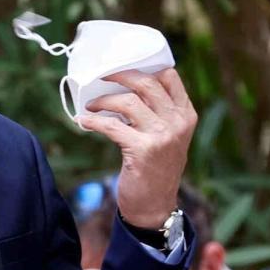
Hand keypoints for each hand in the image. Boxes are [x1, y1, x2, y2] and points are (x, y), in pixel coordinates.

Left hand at [77, 68, 196, 228]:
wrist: (154, 205)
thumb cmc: (156, 168)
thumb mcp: (168, 137)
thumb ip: (157, 112)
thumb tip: (123, 85)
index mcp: (186, 115)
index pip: (169, 76)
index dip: (144, 65)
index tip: (123, 63)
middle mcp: (177, 122)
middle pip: (145, 82)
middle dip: (118, 75)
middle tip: (101, 77)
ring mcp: (162, 136)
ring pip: (126, 101)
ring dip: (102, 101)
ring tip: (90, 106)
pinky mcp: (142, 150)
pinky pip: (111, 125)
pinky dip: (93, 121)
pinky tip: (83, 122)